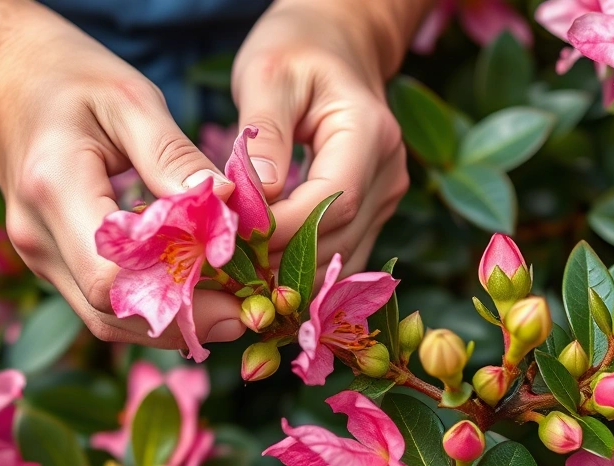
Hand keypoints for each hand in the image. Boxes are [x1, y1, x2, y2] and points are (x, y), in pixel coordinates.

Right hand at [0, 9, 245, 344]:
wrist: (4, 86)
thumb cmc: (69, 81)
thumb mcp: (129, 99)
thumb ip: (173, 154)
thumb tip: (226, 201)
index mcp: (54, 187)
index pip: (108, 275)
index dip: (175, 291)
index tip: (236, 283)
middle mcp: (38, 235)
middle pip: (109, 310)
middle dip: (183, 319)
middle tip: (248, 310)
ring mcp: (40, 256)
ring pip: (105, 320)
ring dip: (169, 324)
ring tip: (232, 309)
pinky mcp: (52, 264)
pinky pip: (102, 305)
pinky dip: (151, 310)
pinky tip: (197, 297)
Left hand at [232, 0, 411, 275]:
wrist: (333, 44)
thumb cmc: (296, 51)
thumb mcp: (269, 76)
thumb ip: (265, 134)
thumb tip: (258, 195)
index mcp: (369, 134)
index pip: (334, 201)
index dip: (285, 231)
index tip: (232, 239)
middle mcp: (388, 171)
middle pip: (340, 237)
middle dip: (282, 259)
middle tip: (224, 265)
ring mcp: (385, 195)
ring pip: (343, 256)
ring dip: (292, 273)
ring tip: (239, 271)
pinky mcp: (373, 210)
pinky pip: (340, 251)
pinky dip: (303, 266)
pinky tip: (263, 267)